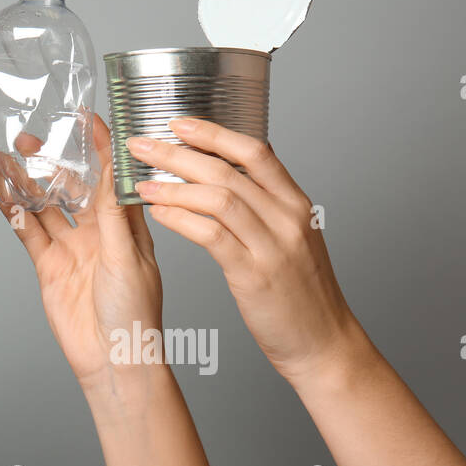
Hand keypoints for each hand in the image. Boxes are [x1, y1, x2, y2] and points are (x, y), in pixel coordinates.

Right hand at [0, 114, 162, 389]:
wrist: (114, 361)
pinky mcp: (49, 268)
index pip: (112, 175)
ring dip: (28, 183)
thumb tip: (109, 169)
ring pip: (46, 207)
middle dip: (53, 160)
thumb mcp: (127, 256)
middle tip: (32, 137)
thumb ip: (111, 213)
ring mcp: (73, 249)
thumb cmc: (135, 314)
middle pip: (73, 186)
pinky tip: (2, 194)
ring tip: (8, 159)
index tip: (86, 117)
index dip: (100, 145)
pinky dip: (14, 213)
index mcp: (128, 226)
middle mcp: (99, 233)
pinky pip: (29, 233)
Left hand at [127, 117, 357, 382]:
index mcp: (295, 203)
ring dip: (172, 187)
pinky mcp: (255, 275)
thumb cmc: (301, 292)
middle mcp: (287, 218)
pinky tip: (158, 214)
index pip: (254, 151)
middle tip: (141, 145)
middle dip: (177, 154)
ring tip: (141, 183)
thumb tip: (224, 175)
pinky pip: (212, 236)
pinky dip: (181, 219)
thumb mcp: (291, 237)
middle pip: (227, 170)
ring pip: (218, 198)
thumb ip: (265, 206)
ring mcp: (273, 246)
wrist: (324, 343)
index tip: (177, 122)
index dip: (213, 133)